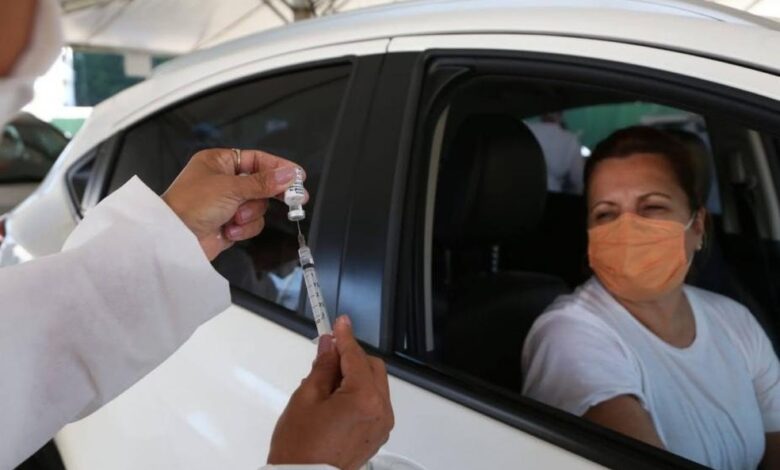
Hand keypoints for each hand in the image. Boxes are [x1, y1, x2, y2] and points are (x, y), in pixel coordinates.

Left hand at [161, 148, 303, 260]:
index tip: (297, 175)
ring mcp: (227, 203)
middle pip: (261, 184)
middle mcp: (223, 181)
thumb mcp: (230, 188)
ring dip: (250, 214)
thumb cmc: (190, 205)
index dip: (277, 167)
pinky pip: (251, 223)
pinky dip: (244, 228)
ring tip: (235, 218)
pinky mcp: (229, 224)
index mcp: (219, 162)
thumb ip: (263, 182)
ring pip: (258, 206)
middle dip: (270, 193)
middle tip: (294, 198)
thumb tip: (288, 175)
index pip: (256, 160)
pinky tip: (229, 230)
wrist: (174, 238)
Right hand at [268, 316, 393, 469]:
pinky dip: (359, 393)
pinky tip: (336, 397)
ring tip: (326, 382)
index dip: (345, 337)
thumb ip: (323, 367)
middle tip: (326, 354)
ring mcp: (381, 425)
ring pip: (374, 385)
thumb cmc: (300, 447)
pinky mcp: (377, 435)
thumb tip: (330, 346)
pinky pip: (373, 403)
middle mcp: (380, 411)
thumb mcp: (306, 398)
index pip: (356, 356)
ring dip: (355, 376)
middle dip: (351, 358)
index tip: (339, 323)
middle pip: (371, 368)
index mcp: (364, 399)